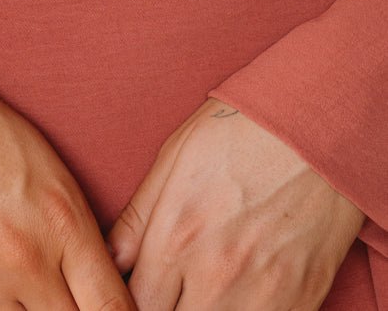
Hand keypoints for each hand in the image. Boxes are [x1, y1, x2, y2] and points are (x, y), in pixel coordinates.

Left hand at [104, 95, 365, 308]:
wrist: (316, 130)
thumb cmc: (241, 132)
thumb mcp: (175, 158)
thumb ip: (138, 218)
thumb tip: (108, 257)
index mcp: (176, 237)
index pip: (134, 304)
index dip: (133, 300)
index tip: (141, 288)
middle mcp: (213, 274)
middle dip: (166, 306)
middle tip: (171, 289)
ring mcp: (259, 295)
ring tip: (202, 289)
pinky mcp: (298, 303)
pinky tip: (237, 294)